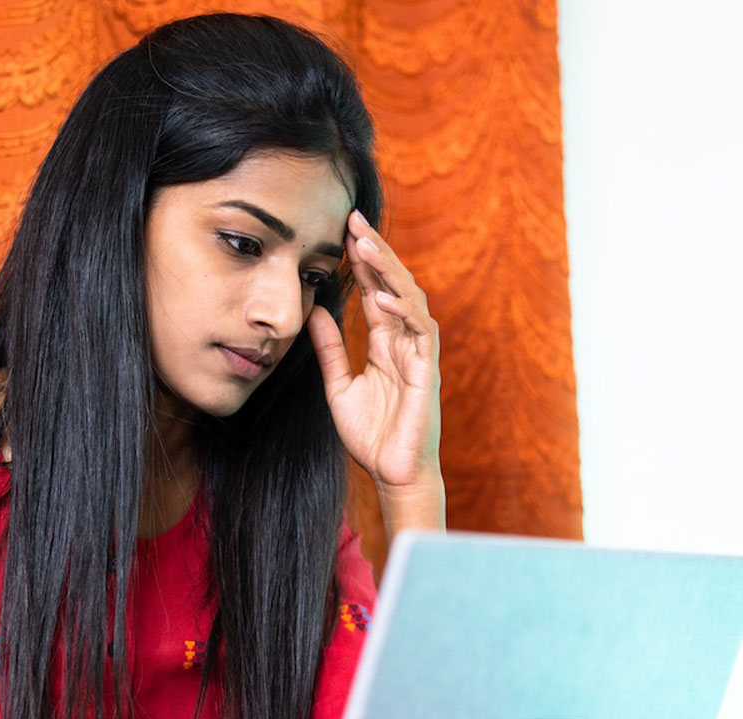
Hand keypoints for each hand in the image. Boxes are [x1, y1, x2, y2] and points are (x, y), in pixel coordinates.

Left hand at [308, 211, 442, 499]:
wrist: (392, 475)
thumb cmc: (372, 438)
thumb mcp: (339, 387)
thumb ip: (330, 350)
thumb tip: (314, 312)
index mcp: (385, 344)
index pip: (374, 291)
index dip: (361, 262)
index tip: (342, 232)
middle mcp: (405, 342)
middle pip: (393, 285)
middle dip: (376, 252)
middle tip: (354, 220)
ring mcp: (419, 355)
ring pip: (410, 299)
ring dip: (389, 271)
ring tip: (365, 246)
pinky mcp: (428, 372)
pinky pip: (419, 332)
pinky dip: (401, 311)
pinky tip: (379, 296)